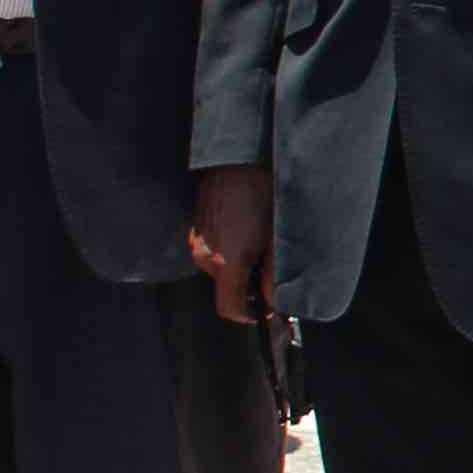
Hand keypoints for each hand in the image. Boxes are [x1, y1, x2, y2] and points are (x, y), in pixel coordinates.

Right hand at [188, 162, 276, 325]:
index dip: (248, 315)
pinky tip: (247, 225)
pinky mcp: (196, 226)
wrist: (240, 156)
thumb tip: (272, 302)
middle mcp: (203, 255)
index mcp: (224, 262)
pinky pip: (213, 249)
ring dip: (239, 263)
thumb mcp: (276, 240)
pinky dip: (229, 247)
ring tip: (260, 238)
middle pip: (225, 287)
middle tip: (269, 264)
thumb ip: (273, 277)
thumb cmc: (263, 194)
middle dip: (247, 284)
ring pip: (219, 267)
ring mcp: (196, 240)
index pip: (228, 309)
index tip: (264, 310)